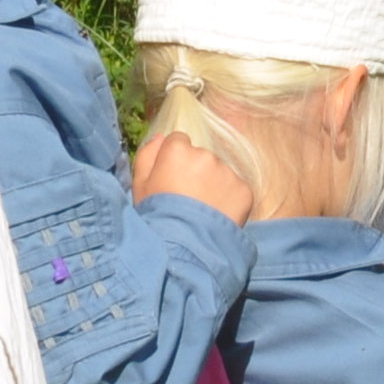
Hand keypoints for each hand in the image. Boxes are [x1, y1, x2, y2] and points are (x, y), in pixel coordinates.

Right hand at [135, 126, 254, 224]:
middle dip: (196, 172)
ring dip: (213, 185)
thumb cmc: (156, 215)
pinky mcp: (244, 190)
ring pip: (220, 172)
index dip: (174, 161)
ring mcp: (228, 172)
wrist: (183, 246)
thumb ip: (147, 156)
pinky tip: (216, 215)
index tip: (172, 179)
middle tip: (188, 199)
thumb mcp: (140, 185)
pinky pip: (235, 189)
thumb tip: (161, 137)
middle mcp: (206, 155)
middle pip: (201, 157)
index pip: (179, 142)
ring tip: (202, 210)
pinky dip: (228, 199)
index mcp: (178, 150)